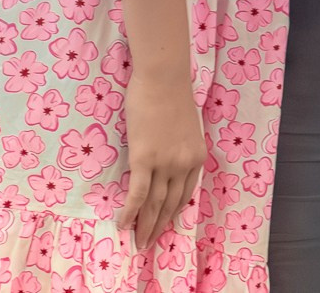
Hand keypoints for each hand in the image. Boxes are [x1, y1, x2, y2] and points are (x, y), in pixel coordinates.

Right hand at [118, 73, 206, 249]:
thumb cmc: (171, 92)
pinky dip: (130, 213)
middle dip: (159, 226)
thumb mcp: (185, 125)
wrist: (164, 76)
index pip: (185, 193)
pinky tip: (123, 225)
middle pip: (169, 204)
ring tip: (138, 243)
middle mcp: (183, 164)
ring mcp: (164, 163)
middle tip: (148, 243)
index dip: (173, 212)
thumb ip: (179, 146)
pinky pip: (136, 194)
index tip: (165, 224)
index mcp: (196, 155)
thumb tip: (167, 158)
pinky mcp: (144, 159)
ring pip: (153, 204)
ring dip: (145, 226)